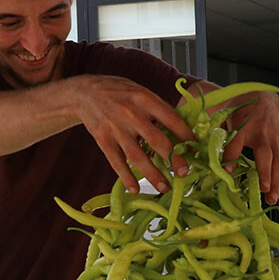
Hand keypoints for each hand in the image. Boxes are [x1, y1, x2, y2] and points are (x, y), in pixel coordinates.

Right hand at [65, 75, 194, 193]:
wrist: (84, 92)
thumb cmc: (118, 92)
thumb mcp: (139, 91)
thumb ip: (157, 108)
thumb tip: (179, 131)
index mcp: (144, 98)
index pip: (171, 119)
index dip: (185, 136)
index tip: (194, 149)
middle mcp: (130, 113)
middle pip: (157, 141)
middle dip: (173, 159)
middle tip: (185, 173)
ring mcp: (115, 128)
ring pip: (137, 156)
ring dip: (153, 174)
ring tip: (164, 187)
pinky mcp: (102, 139)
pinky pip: (116, 162)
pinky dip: (126, 177)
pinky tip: (134, 189)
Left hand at [223, 91, 278, 204]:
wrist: (263, 100)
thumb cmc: (241, 114)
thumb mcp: (227, 121)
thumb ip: (223, 141)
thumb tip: (220, 167)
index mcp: (244, 125)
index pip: (236, 140)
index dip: (232, 154)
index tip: (227, 170)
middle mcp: (262, 132)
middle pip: (266, 154)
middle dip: (267, 174)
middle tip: (265, 192)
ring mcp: (276, 139)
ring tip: (275, 200)